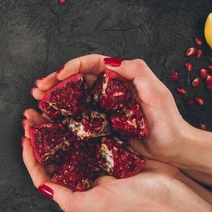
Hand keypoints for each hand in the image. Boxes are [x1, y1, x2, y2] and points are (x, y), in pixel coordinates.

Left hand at [22, 109, 184, 211]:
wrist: (170, 188)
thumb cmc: (136, 197)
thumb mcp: (100, 201)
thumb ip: (69, 199)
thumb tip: (43, 185)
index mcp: (75, 186)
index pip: (42, 173)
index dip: (29, 156)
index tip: (25, 139)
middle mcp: (81, 172)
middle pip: (50, 151)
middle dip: (36, 133)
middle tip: (29, 115)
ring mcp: (93, 157)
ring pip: (63, 137)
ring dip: (51, 121)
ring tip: (41, 107)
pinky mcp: (107, 144)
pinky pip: (84, 129)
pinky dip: (73, 117)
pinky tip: (69, 105)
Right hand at [31, 54, 192, 163]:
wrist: (175, 150)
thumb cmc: (168, 122)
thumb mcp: (156, 91)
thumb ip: (136, 71)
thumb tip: (108, 61)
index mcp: (119, 78)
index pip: (90, 65)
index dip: (71, 68)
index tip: (58, 76)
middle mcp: (107, 91)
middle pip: (75, 81)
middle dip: (54, 83)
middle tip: (37, 89)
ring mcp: (102, 109)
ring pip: (71, 99)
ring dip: (52, 99)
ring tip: (36, 103)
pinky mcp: (99, 127)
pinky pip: (76, 119)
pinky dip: (59, 118)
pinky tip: (47, 121)